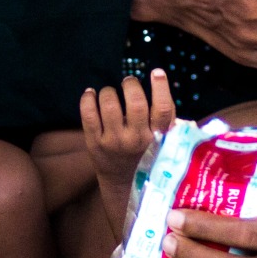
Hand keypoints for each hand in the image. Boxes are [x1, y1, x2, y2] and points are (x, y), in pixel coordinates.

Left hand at [80, 70, 176, 189]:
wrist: (124, 184)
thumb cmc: (148, 155)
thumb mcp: (165, 141)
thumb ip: (168, 118)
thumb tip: (163, 83)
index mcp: (158, 138)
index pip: (163, 109)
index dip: (160, 87)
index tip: (156, 73)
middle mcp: (137, 140)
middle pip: (135, 103)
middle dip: (131, 85)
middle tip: (129, 82)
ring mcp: (114, 142)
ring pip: (110, 104)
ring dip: (109, 91)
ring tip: (111, 93)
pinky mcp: (94, 143)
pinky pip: (88, 115)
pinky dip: (88, 99)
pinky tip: (91, 94)